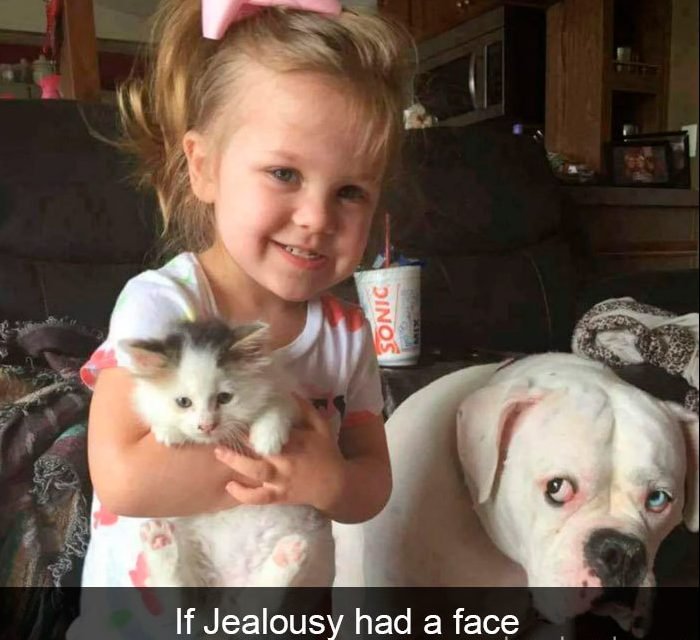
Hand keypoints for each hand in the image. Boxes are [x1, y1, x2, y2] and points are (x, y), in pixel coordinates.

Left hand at [214, 395, 346, 512]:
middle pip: (260, 449)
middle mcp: (286, 461)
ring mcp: (281, 480)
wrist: (336, 486)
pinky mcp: (278, 496)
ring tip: (219, 453)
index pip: (272, 429)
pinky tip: (230, 485)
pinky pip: (258, 497)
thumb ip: (307, 410)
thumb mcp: (322, 428)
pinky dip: (243, 494)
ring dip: (235, 463)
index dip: (254, 422)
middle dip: (240, 441)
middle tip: (222, 432)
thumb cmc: (327, 454)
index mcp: (296, 442)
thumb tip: (290, 393)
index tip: (240, 414)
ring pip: (255, 472)